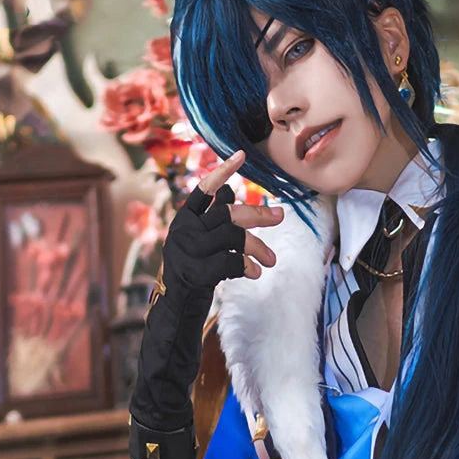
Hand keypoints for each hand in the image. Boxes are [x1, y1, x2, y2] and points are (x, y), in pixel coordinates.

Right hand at [162, 150, 279, 302]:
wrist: (176, 303)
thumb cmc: (195, 266)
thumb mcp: (201, 239)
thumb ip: (214, 217)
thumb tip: (229, 191)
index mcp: (186, 218)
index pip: (204, 189)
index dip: (223, 171)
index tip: (242, 155)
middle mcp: (185, 230)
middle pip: (228, 213)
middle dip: (258, 214)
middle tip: (281, 216)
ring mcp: (189, 250)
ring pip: (233, 236)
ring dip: (258, 248)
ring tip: (272, 261)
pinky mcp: (197, 271)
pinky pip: (231, 261)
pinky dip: (247, 266)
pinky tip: (255, 273)